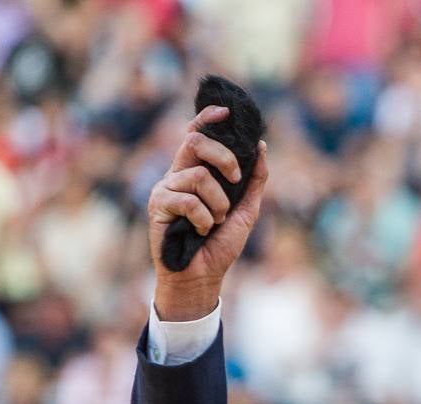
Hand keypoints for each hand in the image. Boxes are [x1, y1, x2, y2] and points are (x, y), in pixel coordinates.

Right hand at [147, 105, 268, 320]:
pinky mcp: (158, 205)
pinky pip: (188, 200)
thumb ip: (254, 180)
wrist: (203, 275)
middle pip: (195, 141)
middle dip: (225, 158)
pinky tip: (201, 230)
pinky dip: (204, 218)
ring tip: (216, 222)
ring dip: (218, 203)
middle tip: (235, 180)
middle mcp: (178, 174)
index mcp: (196, 172)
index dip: (207, 119)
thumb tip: (262, 146)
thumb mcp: (246, 210)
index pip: (196, 135)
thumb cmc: (221, 244)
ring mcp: (166, 188)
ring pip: (198, 175)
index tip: (224, 111)